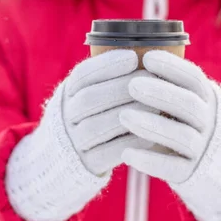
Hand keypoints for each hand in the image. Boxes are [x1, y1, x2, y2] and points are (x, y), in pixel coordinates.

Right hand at [6, 49, 153, 220]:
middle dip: (121, 87)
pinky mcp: (88, 165)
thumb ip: (108, 78)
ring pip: (96, 127)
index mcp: (67, 94)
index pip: (82, 76)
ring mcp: (74, 142)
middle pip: (88, 100)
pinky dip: (130, 142)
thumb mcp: (89, 93)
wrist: (66, 157)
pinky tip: (151, 134)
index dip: (107, 65)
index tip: (133, 58)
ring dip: (128, 114)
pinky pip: (108, 154)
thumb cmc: (92, 115)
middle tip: (151, 80)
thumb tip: (144, 55)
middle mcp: (66, 117)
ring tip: (155, 105)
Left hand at [119, 50, 220, 220]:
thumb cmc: (188, 126)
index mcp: (207, 99)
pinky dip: (149, 160)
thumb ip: (170, 86)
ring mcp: (202, 149)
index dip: (171, 67)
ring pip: (181, 136)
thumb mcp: (190, 103)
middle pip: (188, 104)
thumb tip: (132, 60)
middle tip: (131, 85)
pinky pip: (171, 168)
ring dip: (151, 125)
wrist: (217, 171)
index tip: (147, 58)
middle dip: (159, 92)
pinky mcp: (191, 174)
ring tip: (124, 116)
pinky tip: (126, 154)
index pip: (193, 79)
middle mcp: (209, 122)